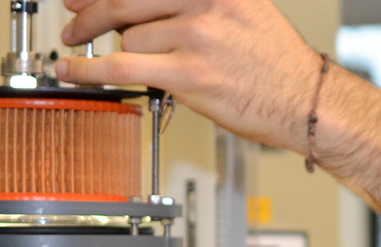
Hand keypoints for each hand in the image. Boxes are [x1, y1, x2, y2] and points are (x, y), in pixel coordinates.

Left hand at [57, 0, 322, 152]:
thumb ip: (199, 3)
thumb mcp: (244, 10)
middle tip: (74, 22)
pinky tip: (72, 71)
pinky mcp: (188, 73)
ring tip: (127, 63)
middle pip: (126, 0)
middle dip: (91, 13)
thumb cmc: (278, 64)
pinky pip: (121, 66)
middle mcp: (208, 2)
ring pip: (129, 37)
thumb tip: (142, 9)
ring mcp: (197, 36)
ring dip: (125, 52)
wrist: (308, 102)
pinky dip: (88, 70)